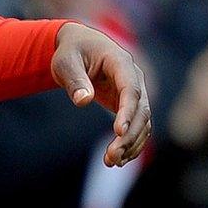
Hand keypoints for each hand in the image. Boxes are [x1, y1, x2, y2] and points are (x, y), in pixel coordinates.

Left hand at [50, 22, 150, 166]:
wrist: (79, 46)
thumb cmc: (71, 51)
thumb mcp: (65, 61)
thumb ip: (74, 79)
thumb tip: (83, 100)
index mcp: (121, 63)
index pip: (131, 90)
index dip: (127, 112)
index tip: (118, 132)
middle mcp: (135, 78)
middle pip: (141, 111)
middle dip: (129, 136)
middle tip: (111, 156)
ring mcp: (135, 92)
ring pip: (142, 122)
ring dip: (130, 144)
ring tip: (111, 162)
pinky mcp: (130, 105)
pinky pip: (136, 126)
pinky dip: (130, 143)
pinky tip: (117, 159)